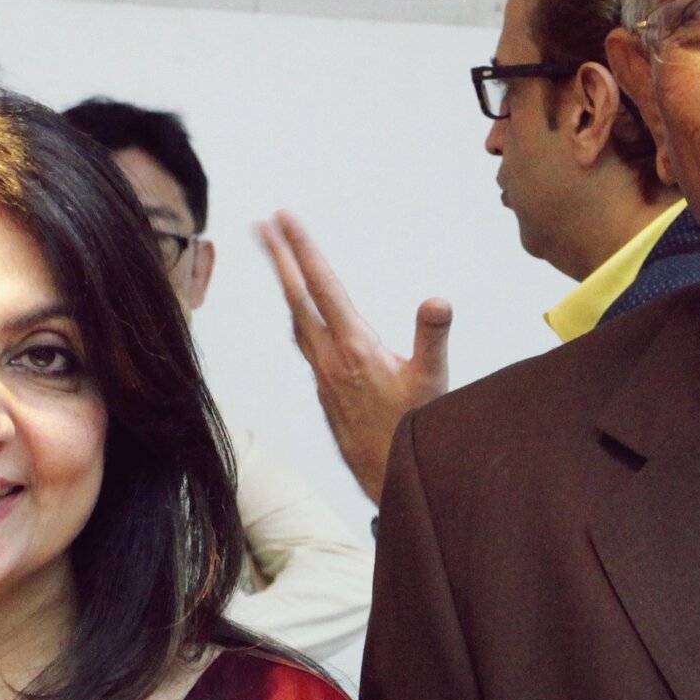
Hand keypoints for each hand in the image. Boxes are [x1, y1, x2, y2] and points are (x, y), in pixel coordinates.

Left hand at [256, 210, 450, 504]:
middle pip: (297, 297)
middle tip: (262, 224)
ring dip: (285, 284)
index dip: (303, 249)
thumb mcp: (432, 381)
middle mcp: (330, 357)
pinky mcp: (324, 388)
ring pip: (296, 318)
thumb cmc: (414, 431)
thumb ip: (432, 337)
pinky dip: (297, 313)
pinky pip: (303, 340)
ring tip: (276, 255)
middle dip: (280, 257)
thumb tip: (436, 301)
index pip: (323, 287)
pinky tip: (300, 310)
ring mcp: (322, 374)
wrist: (388, 479)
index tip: (284, 219)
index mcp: (354, 347)